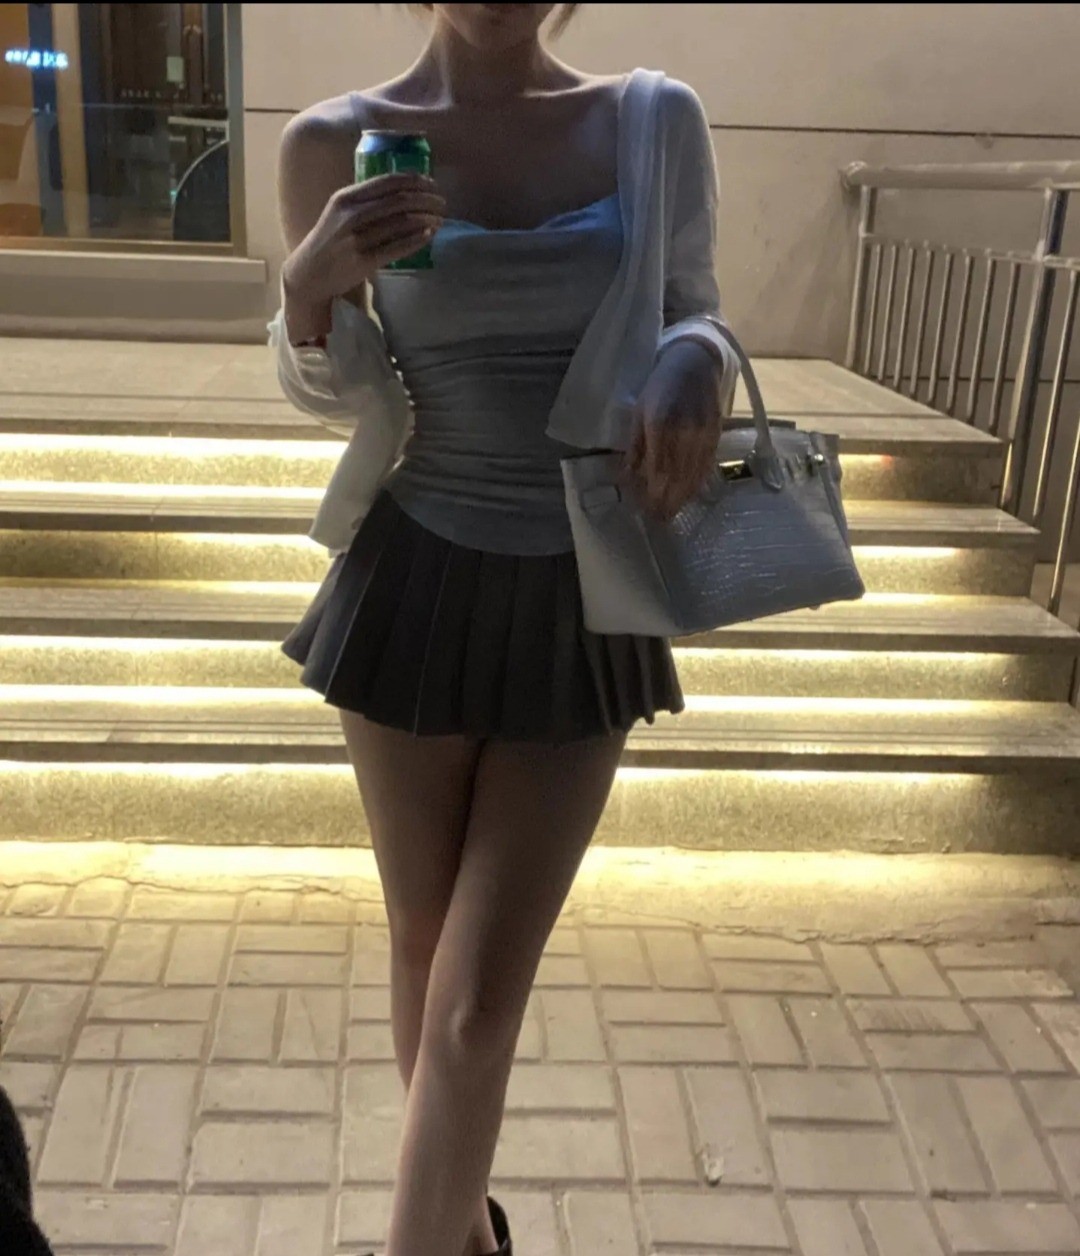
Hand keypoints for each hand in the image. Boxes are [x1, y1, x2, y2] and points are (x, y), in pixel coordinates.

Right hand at [282, 172, 445, 312]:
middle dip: (426, 199)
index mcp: (346, 198)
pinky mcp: (363, 261)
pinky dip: (417, 240)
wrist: (309, 273)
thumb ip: (365, 200)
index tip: (432, 184)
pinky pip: (397, 248)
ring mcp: (357, 239)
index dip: (415, 181)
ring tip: (439, 219)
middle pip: (399, 200)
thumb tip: (404, 190)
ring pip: (401, 223)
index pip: (387, 182)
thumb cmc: (330, 240)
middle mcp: (351, 215)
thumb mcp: (340, 212)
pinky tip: (429, 235)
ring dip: (426, 219)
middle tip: (442, 203)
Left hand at [621, 340, 725, 521]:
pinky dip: (697, 483)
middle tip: (658, 520)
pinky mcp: (716, 435)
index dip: (651, 493)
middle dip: (666, 501)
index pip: (656, 470)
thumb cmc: (661, 387)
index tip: (644, 510)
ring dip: (682, 497)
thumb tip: (627, 477)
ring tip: (671, 513)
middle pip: (676, 477)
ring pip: (693, 475)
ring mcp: (703, 435)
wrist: (695, 363)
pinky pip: (707, 466)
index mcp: (661, 425)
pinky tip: (689, 495)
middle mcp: (684, 432)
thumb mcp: (640, 413)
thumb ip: (636, 447)